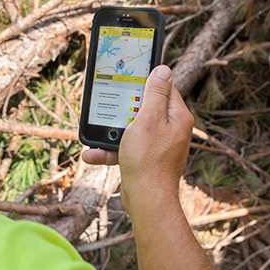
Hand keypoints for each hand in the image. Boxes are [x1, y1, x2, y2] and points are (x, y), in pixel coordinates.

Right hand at [81, 65, 194, 201]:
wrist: (146, 199)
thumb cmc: (148, 158)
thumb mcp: (149, 118)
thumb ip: (155, 93)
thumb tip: (163, 69)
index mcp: (176, 116)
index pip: (163, 88)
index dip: (145, 81)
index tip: (127, 77)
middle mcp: (171, 129)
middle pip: (144, 107)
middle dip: (123, 108)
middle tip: (109, 104)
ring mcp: (158, 145)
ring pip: (131, 128)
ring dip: (111, 131)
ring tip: (96, 134)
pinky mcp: (145, 158)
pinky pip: (126, 147)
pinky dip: (110, 149)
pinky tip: (92, 154)